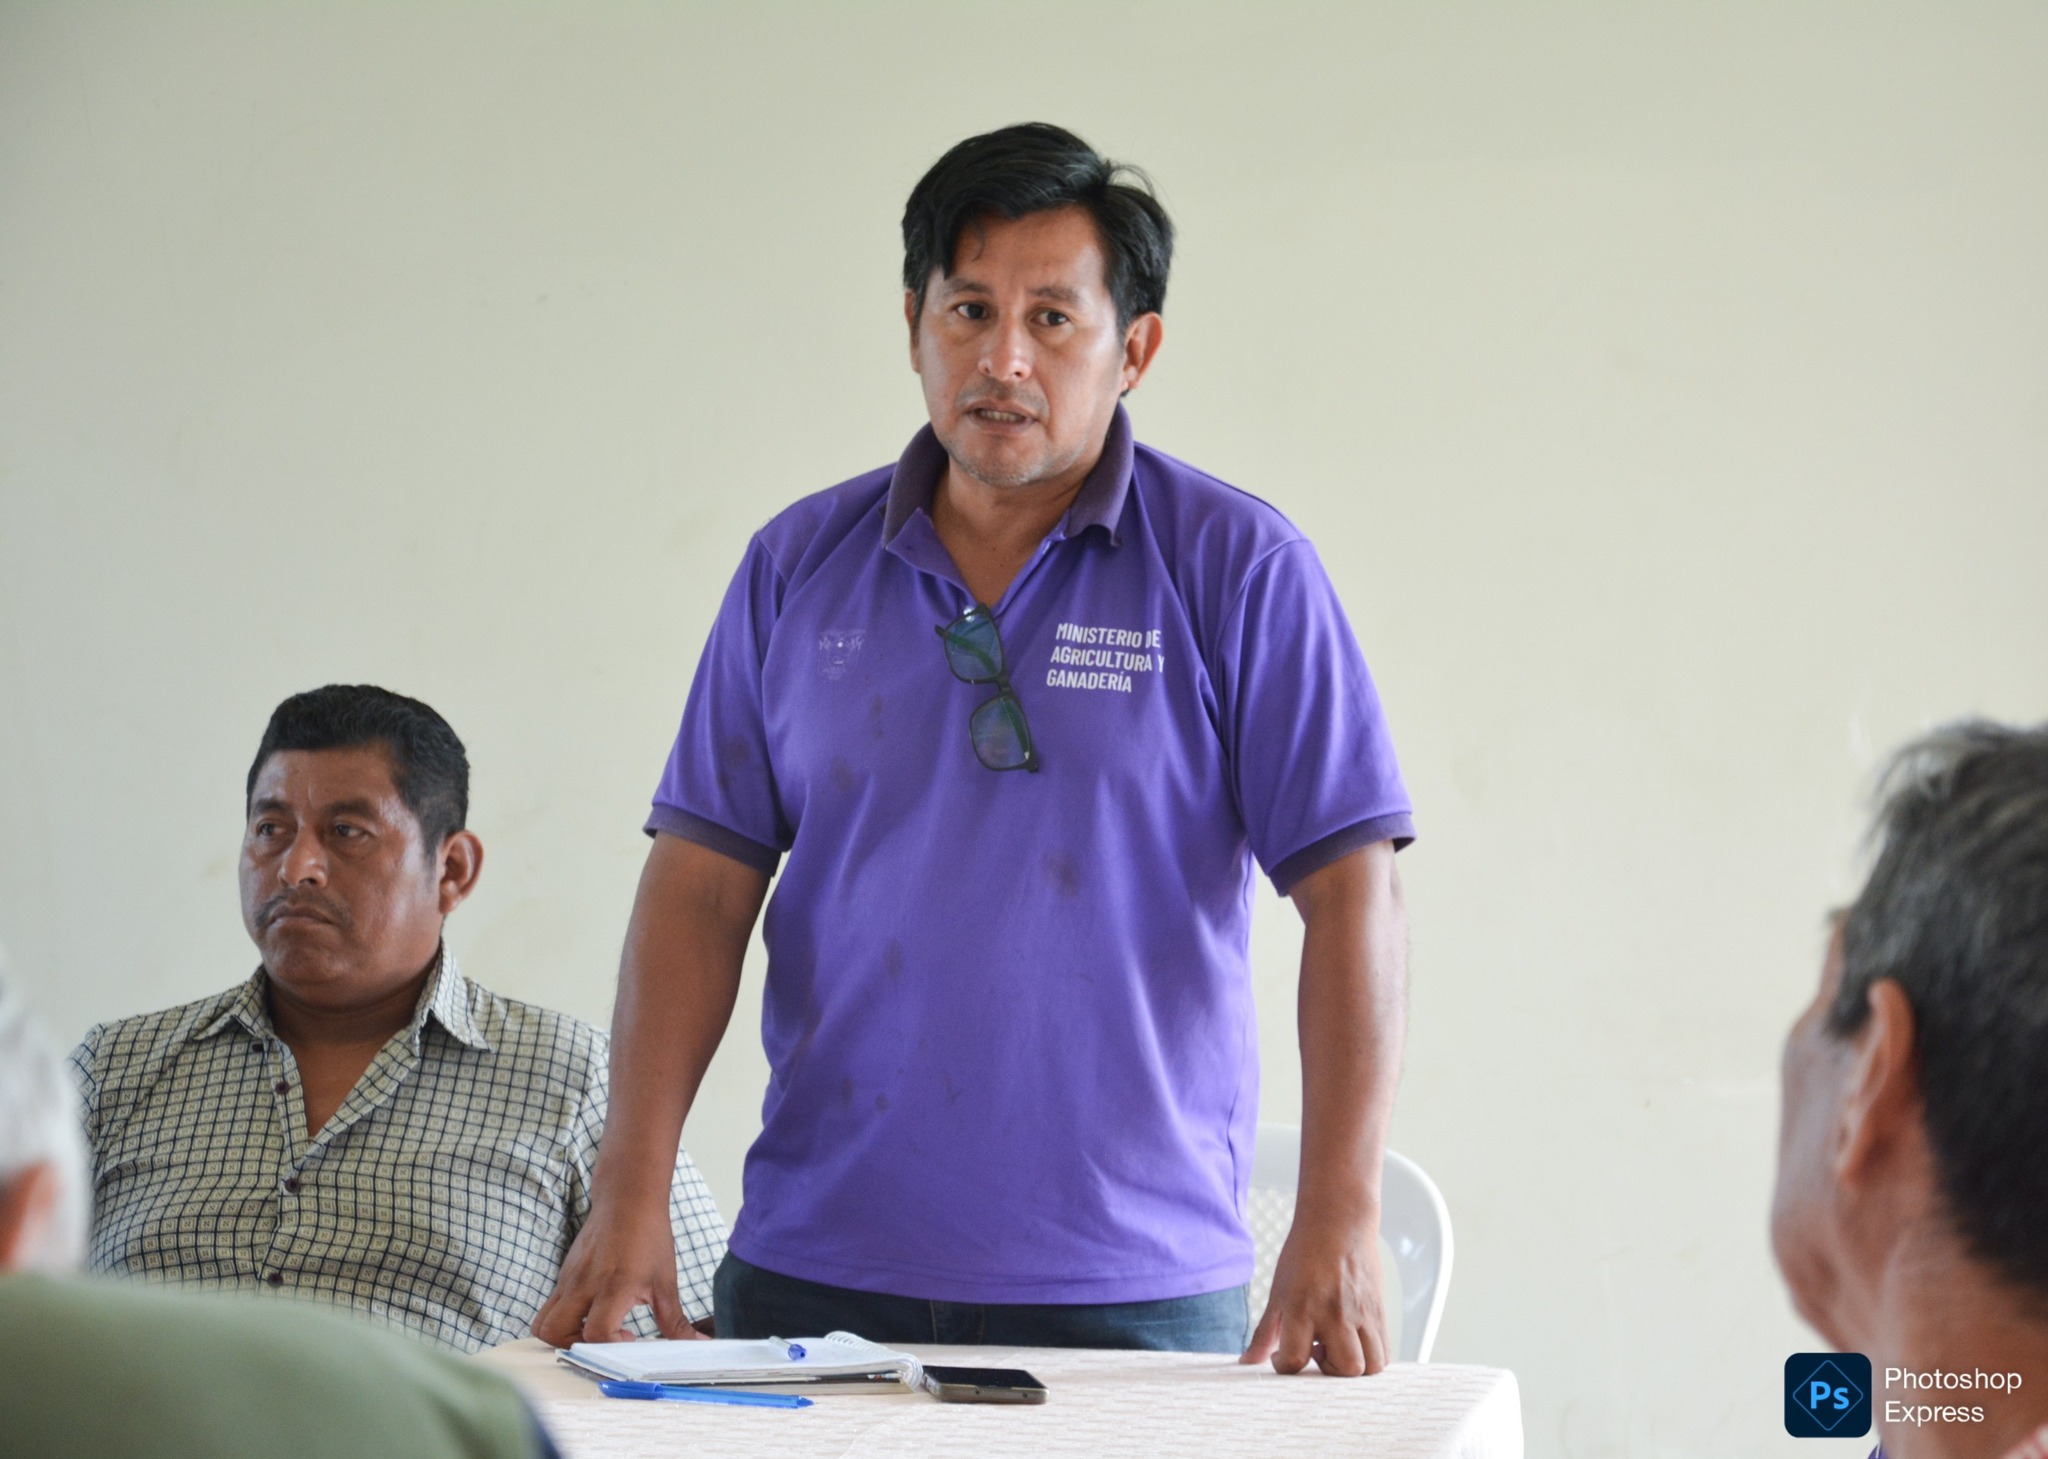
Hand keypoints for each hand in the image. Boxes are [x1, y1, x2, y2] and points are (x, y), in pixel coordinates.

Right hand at [532, 1194, 702, 1345]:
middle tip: (606, 1339)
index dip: (611, 1346)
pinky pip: (549, 1307)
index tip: (630, 1339)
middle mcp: (583, 1284)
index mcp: (613, 1285)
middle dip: (577, 1347)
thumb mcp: (666, 1281)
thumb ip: (676, 1321)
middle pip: (553, 1332)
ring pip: (542, 1322)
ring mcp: (568, 1279)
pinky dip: (564, 1319)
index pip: (596, 1332)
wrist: (628, 1198)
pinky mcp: (563, 1276)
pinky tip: (593, 1311)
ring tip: (595, 1328)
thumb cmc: (649, 1236)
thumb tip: (698, 1344)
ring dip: (564, 1336)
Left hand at [1240, 1209, 1388, 1375]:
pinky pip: (1385, 1350)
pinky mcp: (1379, 1310)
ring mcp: (1361, 1313)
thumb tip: (1247, 1362)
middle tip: (1317, 1351)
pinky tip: (1354, 1343)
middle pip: (1346, 1368)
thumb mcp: (1278, 1291)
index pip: (1294, 1359)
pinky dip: (1372, 1359)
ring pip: (1372, 1364)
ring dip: (1355, 1369)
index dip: (1284, 1366)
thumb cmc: (1304, 1254)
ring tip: (1339, 1348)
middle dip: (1330, 1372)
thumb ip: (1265, 1332)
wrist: (1338, 1222)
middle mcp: (1335, 1313)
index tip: (1283, 1356)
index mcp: (1302, 1308)